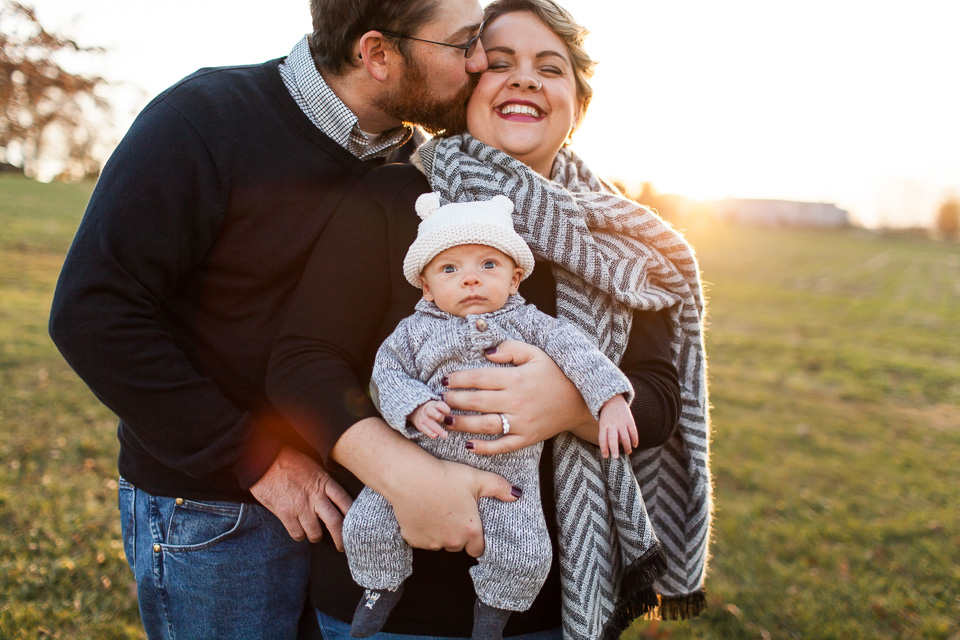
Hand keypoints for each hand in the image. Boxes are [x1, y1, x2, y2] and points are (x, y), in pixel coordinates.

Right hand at [249, 446, 352, 548]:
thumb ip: (324, 483)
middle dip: (341, 538)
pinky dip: (299, 535)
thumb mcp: (313, 467)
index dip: (353, 515)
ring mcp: (300, 505)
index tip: (356, 525)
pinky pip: (297, 534)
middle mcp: (315, 495)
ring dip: (316, 537)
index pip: (345, 501)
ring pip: (315, 533)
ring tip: (315, 535)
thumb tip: (334, 499)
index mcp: (324, 482)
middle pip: (335, 522)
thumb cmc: (289, 461)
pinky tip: (299, 531)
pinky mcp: (285, 513)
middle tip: (342, 546)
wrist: (265, 459)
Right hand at [387, 457, 520, 556]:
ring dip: (440, 533)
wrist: (409, 476)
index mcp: (470, 530)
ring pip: (439, 543)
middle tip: (452, 512)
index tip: (471, 526)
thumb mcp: (476, 478)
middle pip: (458, 546)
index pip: (478, 549)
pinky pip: (422, 540)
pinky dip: (423, 531)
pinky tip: (422, 512)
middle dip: (457, 534)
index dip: (476, 540)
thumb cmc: (444, 476)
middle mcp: (451, 541)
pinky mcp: (413, 539)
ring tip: (437, 510)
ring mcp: (431, 542)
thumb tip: (517, 494)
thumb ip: (499, 487)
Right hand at [409, 399, 451, 438]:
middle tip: (442, 419)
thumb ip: (446, 411)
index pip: (439, 405)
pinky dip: (430, 432)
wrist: (416, 411)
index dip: (444, 409)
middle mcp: (427, 409)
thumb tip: (453, 419)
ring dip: (437, 429)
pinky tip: (435, 436)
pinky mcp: (419, 425)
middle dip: (436, 415)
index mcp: (434, 404)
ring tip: (445, 435)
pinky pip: (424, 429)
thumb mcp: (439, 407)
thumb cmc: (434, 410)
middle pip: (431, 411)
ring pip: (429, 422)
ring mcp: (422, 417)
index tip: (448, 413)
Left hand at [441, 340, 595, 454]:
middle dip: (454, 401)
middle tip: (439, 401)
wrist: (579, 401)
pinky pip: (502, 446)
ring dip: (462, 424)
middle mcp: (516, 402)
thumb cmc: (554, 374)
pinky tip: (468, 445)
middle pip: (477, 402)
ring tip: (446, 420)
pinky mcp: (526, 438)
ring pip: (484, 425)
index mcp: (516, 379)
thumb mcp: (535, 353)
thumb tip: (486, 351)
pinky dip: (484, 448)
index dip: (458, 379)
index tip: (444, 380)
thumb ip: (510, 348)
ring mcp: (521, 422)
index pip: (479, 379)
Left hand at [598, 395, 638, 458]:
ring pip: (625, 437)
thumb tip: (615, 448)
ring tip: (628, 453)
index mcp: (603, 425)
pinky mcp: (629, 420)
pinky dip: (635, 439)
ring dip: (627, 446)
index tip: (605, 456)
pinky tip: (635, 445)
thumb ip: (607, 434)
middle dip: (614, 449)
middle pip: (613, 438)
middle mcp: (612, 424)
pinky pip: (633, 431)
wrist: (613, 399)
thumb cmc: (607, 415)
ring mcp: (621, 422)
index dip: (604, 448)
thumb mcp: (603, 423)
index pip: (602, 438)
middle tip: (615, 458)